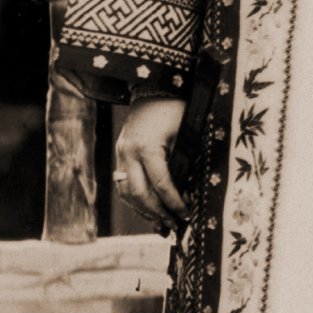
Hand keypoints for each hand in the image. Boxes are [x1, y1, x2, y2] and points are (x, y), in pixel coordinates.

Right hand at [112, 100, 187, 226]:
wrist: (154, 86)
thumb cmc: (177, 108)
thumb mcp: (186, 132)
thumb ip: (185, 160)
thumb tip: (191, 191)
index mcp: (147, 147)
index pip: (161, 184)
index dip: (175, 202)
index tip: (188, 214)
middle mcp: (129, 153)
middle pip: (139, 193)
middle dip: (158, 213)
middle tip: (176, 226)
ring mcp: (121, 153)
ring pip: (127, 192)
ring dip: (144, 210)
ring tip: (163, 224)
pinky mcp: (121, 153)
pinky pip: (124, 183)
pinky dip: (136, 199)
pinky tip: (149, 210)